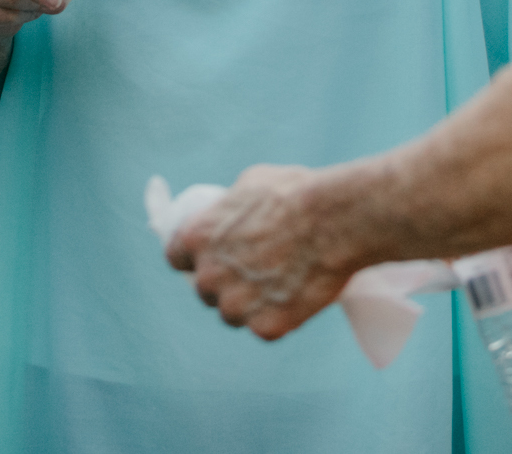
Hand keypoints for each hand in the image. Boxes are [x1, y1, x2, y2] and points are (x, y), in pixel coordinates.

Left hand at [166, 164, 354, 340]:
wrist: (334, 221)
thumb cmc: (295, 193)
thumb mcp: (251, 183)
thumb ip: (230, 207)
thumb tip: (232, 212)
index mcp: (196, 237)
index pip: (177, 259)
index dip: (193, 260)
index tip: (209, 259)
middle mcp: (208, 276)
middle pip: (206, 291)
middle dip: (225, 285)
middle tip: (256, 272)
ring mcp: (235, 306)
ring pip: (234, 316)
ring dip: (250, 306)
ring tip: (281, 285)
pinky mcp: (265, 327)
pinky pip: (266, 329)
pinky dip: (280, 319)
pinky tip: (298, 298)